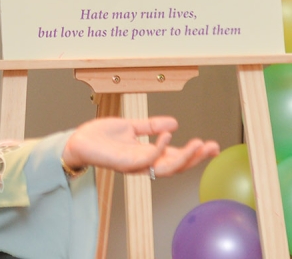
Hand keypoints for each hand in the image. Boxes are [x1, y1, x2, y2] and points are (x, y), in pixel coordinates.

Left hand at [61, 116, 218, 177]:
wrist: (78, 140)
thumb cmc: (101, 136)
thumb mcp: (131, 126)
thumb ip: (151, 126)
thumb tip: (174, 123)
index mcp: (148, 154)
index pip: (176, 156)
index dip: (195, 153)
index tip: (213, 146)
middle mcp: (144, 163)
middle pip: (176, 166)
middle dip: (196, 158)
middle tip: (212, 147)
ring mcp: (135, 165)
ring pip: (166, 168)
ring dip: (184, 158)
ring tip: (198, 145)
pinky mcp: (124, 164)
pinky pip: (146, 159)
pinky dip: (159, 149)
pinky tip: (168, 136)